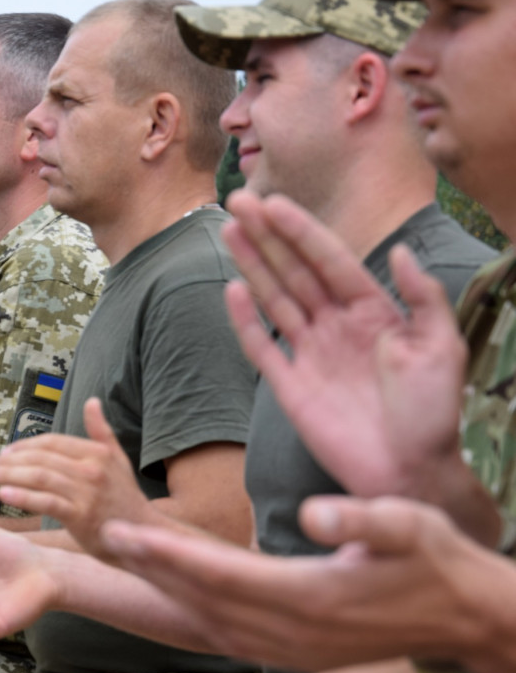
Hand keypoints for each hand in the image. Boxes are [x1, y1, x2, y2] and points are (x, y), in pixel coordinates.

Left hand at [0, 398, 152, 560]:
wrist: (145, 535)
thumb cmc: (125, 498)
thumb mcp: (118, 459)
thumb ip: (101, 431)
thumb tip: (92, 401)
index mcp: (97, 453)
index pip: (52, 443)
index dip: (25, 446)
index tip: (5, 453)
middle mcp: (92, 469)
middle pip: (42, 459)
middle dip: (10, 461)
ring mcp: (87, 493)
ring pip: (40, 478)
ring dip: (10, 476)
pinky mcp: (81, 516)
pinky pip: (46, 502)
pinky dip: (23, 496)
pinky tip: (4, 494)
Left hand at [100, 495, 512, 672]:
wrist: (463, 618)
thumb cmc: (435, 563)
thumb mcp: (409, 527)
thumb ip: (362, 521)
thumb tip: (316, 512)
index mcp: (313, 597)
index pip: (222, 573)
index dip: (170, 553)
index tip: (128, 531)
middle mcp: (293, 631)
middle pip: (203, 600)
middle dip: (151, 568)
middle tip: (109, 537)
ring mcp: (291, 648)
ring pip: (209, 621)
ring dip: (165, 591)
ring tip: (128, 558)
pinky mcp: (293, 652)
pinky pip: (227, 635)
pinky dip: (191, 613)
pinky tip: (170, 594)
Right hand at [222, 191, 473, 510]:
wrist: (412, 471)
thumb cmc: (434, 413)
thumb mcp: (443, 348)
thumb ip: (423, 299)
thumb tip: (396, 252)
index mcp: (373, 311)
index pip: (330, 260)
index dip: (300, 230)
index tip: (274, 202)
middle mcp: (337, 325)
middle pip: (294, 270)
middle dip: (266, 235)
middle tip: (237, 201)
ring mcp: (311, 354)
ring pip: (274, 298)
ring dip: (251, 264)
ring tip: (228, 230)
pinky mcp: (290, 385)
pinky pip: (262, 346)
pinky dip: (245, 320)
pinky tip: (232, 290)